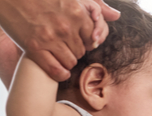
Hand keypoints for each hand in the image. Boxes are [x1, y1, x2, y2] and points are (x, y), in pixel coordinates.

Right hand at [0, 0, 120, 80]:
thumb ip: (95, 6)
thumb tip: (117, 16)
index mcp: (76, 12)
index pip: (93, 37)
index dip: (86, 40)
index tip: (78, 40)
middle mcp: (66, 27)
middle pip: (81, 51)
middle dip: (75, 51)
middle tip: (66, 48)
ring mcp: (50, 39)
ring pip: (70, 62)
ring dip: (67, 62)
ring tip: (60, 56)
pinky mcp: (34, 49)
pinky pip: (56, 71)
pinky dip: (59, 73)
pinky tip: (57, 70)